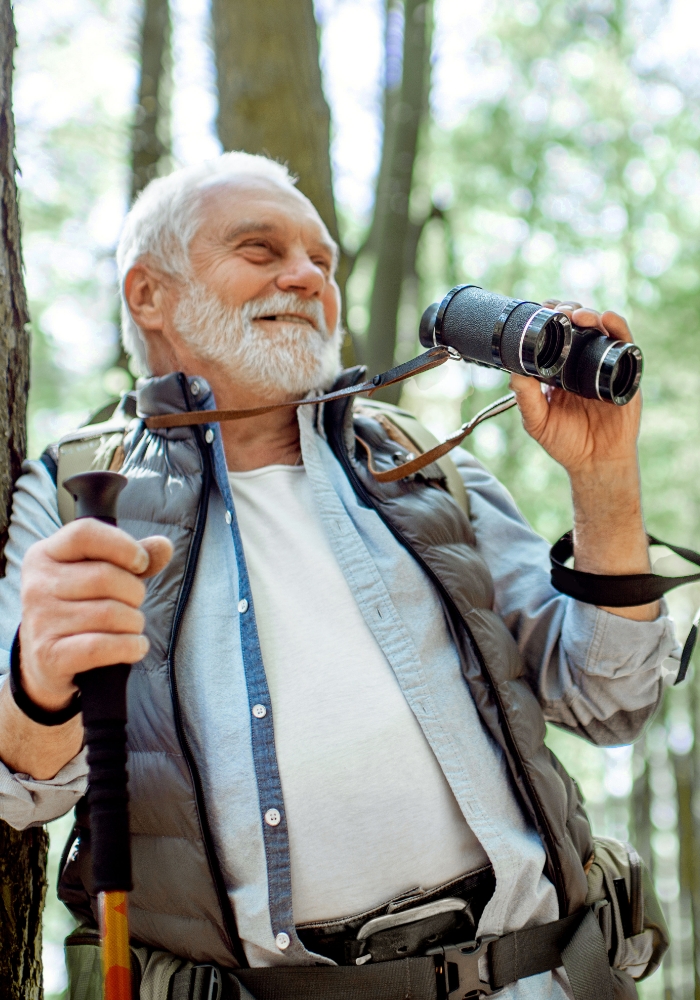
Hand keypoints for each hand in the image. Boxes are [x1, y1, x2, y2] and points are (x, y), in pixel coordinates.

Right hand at [19, 520, 172, 712]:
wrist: (47, 664)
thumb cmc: (79, 610)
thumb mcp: (100, 576)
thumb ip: (132, 558)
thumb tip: (164, 545)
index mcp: (45, 555)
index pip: (85, 533)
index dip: (122, 545)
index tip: (141, 563)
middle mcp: (36, 584)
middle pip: (105, 576)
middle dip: (135, 593)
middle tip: (133, 604)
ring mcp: (40, 621)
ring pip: (110, 614)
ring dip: (134, 624)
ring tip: (130, 628)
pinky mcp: (49, 655)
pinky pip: (103, 646)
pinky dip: (130, 647)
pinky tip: (135, 647)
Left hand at [509, 302, 640, 478]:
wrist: (595, 463)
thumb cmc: (566, 442)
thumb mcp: (537, 421)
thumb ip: (526, 398)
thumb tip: (513, 372)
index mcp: (559, 368)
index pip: (554, 333)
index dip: (549, 317)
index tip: (539, 309)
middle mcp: (582, 362)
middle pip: (577, 324)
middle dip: (568, 311)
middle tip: (558, 312)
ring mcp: (605, 365)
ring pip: (600, 328)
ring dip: (590, 315)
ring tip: (579, 317)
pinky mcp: (626, 372)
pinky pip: (625, 344)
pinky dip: (618, 328)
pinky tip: (608, 321)